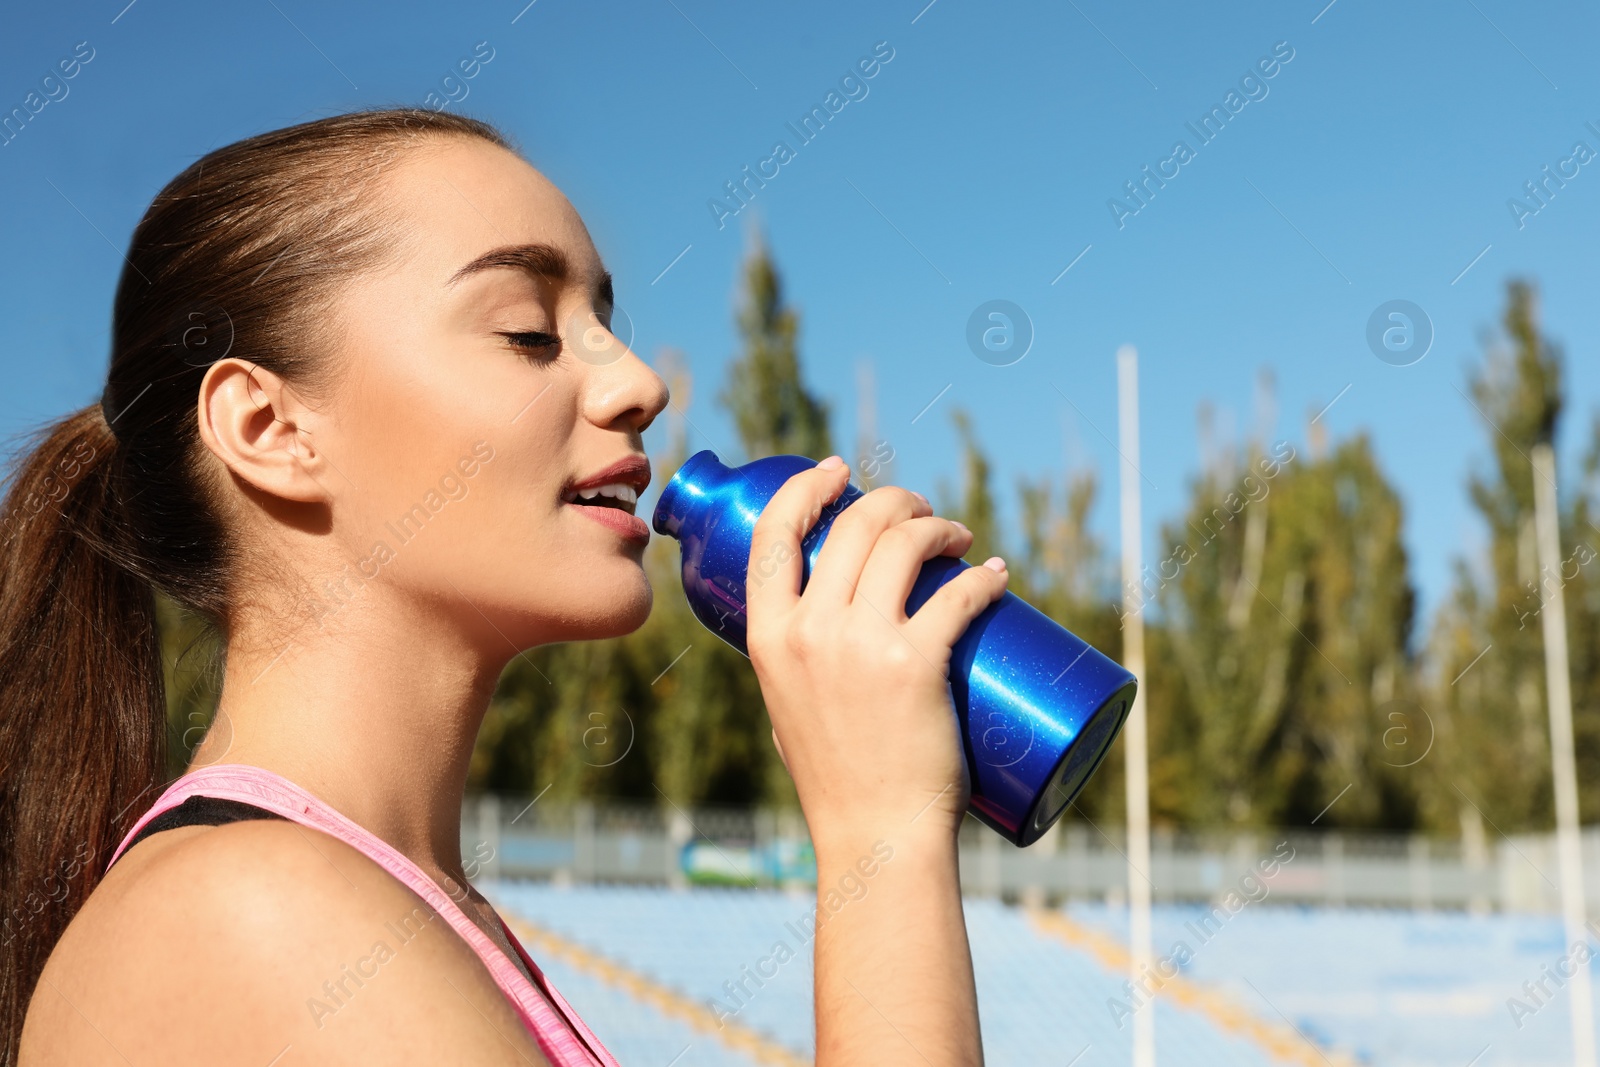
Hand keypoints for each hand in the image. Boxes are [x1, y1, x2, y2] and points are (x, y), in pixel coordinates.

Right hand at [745, 455, 1008, 849]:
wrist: (875, 838)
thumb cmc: (837, 783)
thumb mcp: (788, 708)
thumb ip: (796, 664)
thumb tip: (823, 630)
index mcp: (766, 636)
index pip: (774, 533)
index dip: (809, 487)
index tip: (841, 472)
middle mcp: (809, 630)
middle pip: (855, 525)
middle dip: (896, 501)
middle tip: (923, 514)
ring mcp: (862, 644)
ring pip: (906, 544)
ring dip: (940, 526)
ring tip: (959, 540)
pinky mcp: (917, 662)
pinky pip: (958, 595)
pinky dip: (982, 578)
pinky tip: (994, 576)